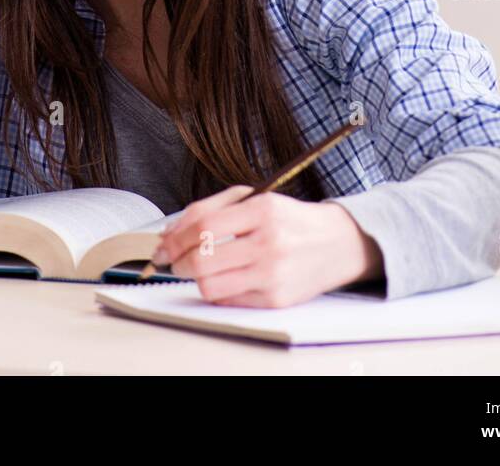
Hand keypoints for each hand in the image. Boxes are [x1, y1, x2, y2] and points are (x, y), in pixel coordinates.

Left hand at [151, 185, 384, 308]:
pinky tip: (223, 278)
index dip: (174, 237)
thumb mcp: (257, 198)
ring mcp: (273, 274)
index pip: (202, 226)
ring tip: (199, 269)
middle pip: (202, 259)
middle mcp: (269, 242)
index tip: (163, 244)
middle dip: (177, 261)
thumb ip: (213, 209)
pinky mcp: (276, 299)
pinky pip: (230, 301)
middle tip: (172, 260)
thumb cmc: (290, 220)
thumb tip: (171, 232)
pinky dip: (218, 291)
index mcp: (262, 209)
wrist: (336, 243)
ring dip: (195, 278)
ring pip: (211, 285)